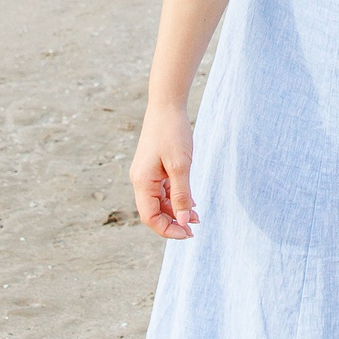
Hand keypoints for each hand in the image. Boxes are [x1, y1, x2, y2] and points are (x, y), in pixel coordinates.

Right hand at [130, 105, 196, 238]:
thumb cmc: (172, 133)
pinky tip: (192, 201)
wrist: (167, 105)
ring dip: (176, 211)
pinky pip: (163, 190)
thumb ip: (182, 195)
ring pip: (159, 202)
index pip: (150, 217)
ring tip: (197, 217)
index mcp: (142, 182)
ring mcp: (147, 174)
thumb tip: (184, 221)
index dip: (168, 229)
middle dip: (173, 222)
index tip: (188, 233)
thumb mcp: (181, 166)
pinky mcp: (154, 167)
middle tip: (195, 227)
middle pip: (154, 212)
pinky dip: (176, 197)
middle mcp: (141, 180)